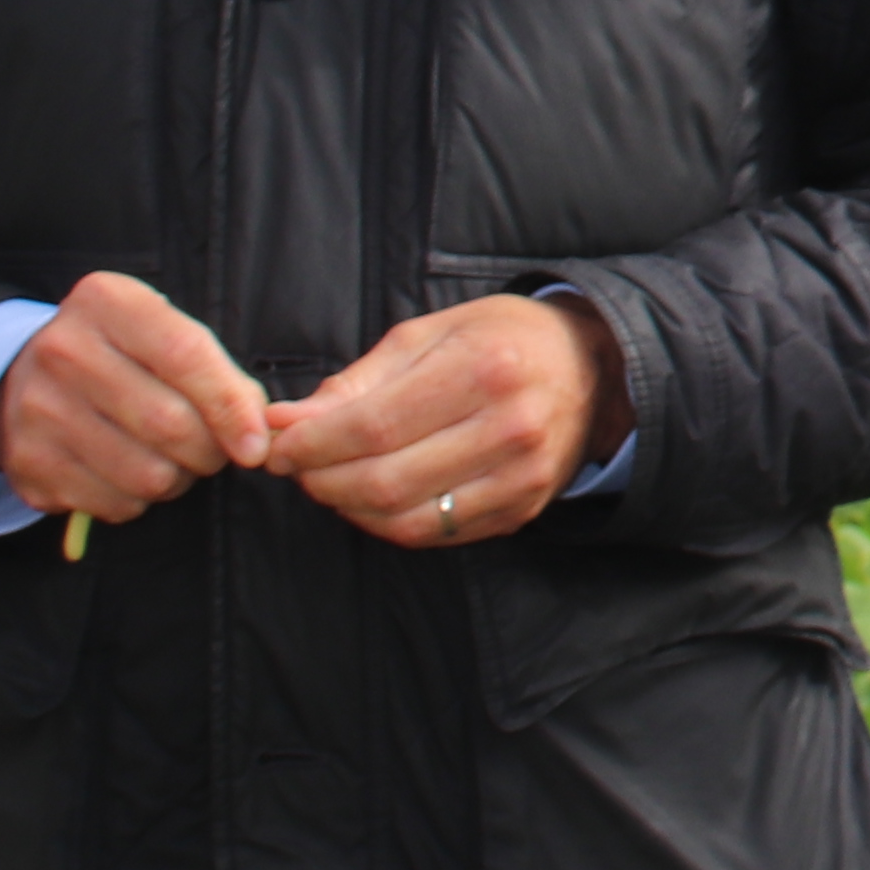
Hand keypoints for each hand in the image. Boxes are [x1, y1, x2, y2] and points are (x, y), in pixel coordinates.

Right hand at [0, 269, 276, 524]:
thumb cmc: (122, 354)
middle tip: (214, 451)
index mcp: (106, 303)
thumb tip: (257, 433)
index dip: (230, 406)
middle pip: (168, 423)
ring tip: (173, 460)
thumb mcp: (164, 334)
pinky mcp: (28, 462)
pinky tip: (131, 472)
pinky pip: (115, 503)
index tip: (256, 446)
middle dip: (210, 451)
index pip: (185, 355)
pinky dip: (140, 500)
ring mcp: (38, 408)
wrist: (26, 376)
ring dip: (178, 479)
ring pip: (146, 474)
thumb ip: (216, 372)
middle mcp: (64, 350)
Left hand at [261, 295, 632, 550]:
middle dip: (321, 479)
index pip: (374, 425)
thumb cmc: (499, 341)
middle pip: (385, 480)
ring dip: (349, 507)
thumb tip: (285, 424)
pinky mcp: (521, 509)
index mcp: (483, 368)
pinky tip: (371, 499)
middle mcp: (509, 427)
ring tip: (329, 481)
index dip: (312, 444)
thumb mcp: (427, 335)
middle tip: (296, 467)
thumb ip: (356, 383)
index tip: (277, 445)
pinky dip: (387, 523)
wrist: (591, 370)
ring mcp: (520, 476)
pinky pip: (435, 534)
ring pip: (406, 518)